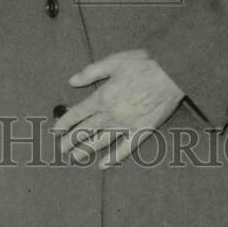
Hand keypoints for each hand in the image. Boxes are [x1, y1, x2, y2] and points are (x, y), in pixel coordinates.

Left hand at [53, 49, 183, 167]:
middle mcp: (111, 114)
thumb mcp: (114, 61)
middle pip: (86, 130)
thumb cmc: (143, 63)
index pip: (77, 113)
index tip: (55, 130)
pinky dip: (114, 158)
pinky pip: (125, 149)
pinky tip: (104, 165)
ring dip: (86, 150)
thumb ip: (91, 72)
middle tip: (61, 149)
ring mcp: (127, 125)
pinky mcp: (142, 131)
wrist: (172, 72)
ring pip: (102, 141)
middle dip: (72, 140)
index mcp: (102, 97)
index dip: (64, 122)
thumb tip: (71, 81)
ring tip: (75, 157)